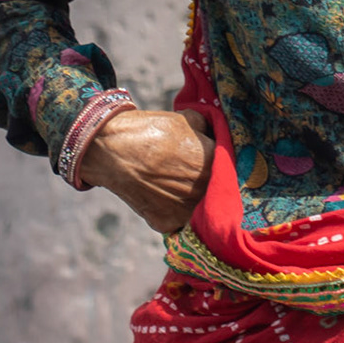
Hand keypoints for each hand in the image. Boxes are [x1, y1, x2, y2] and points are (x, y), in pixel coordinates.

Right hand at [82, 109, 214, 233]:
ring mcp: (186, 210)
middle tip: (195, 177)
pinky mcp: (167, 223)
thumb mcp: (189, 119)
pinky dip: (172, 211)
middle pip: (217, 193)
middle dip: (211, 186)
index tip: (216, 166)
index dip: (224, 168)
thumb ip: (209, 129)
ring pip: (200, 211)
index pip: (232, 171)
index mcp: (216, 165)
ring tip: (177, 187)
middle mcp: (205, 192)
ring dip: (194, 202)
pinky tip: (162, 197)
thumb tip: (216, 134)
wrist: (111, 149)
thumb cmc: (152, 130)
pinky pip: (178, 220)